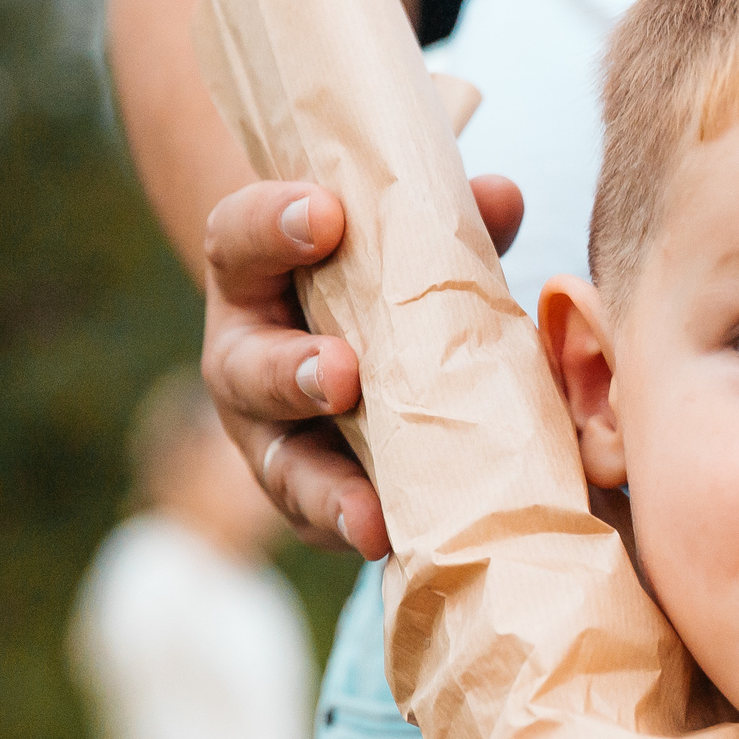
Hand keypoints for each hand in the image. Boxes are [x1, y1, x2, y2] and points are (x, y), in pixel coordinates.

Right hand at [202, 173, 526, 557]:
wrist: (359, 357)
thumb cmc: (377, 286)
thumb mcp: (402, 247)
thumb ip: (448, 223)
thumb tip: (499, 197)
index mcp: (254, 278)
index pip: (239, 239)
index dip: (271, 222)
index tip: (325, 212)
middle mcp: (247, 360)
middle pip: (248, 368)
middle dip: (293, 373)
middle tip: (343, 373)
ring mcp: (273, 439)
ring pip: (282, 467)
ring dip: (325, 487)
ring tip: (367, 509)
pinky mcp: (308, 499)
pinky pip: (324, 523)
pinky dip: (356, 532)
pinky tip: (392, 541)